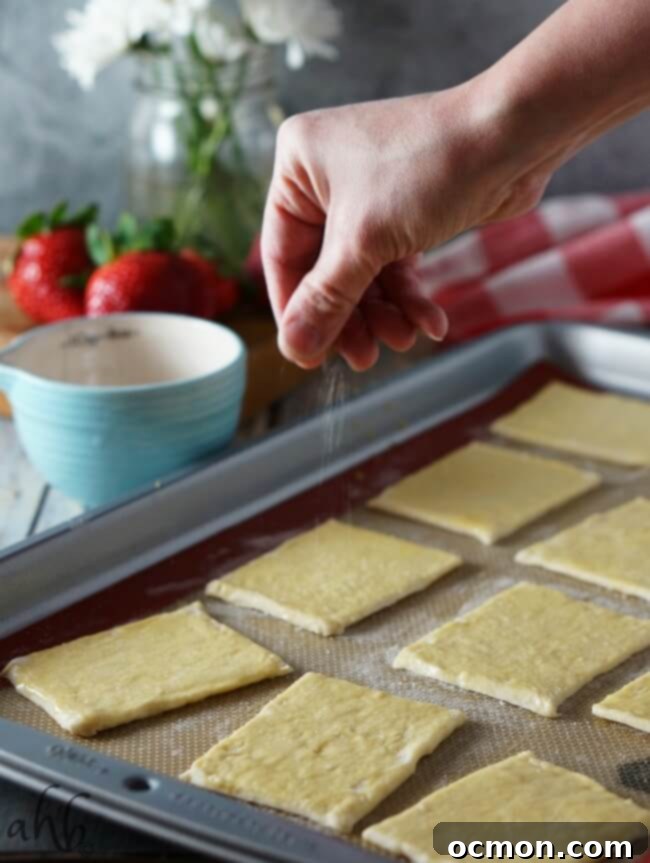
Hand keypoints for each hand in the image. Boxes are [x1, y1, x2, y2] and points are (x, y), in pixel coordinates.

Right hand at [262, 84, 548, 370]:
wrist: (514, 136)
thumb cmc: (430, 168)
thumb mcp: (365, 243)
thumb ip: (326, 299)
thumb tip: (293, 348)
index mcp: (298, 167)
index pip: (282, 255)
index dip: (296, 311)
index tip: (309, 356)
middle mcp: (327, 177)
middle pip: (324, 270)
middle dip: (350, 316)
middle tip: (364, 358)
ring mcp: (367, 194)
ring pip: (362, 272)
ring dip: (384, 312)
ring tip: (403, 340)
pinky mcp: (405, 210)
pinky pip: (394, 263)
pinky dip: (410, 295)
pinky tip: (430, 322)